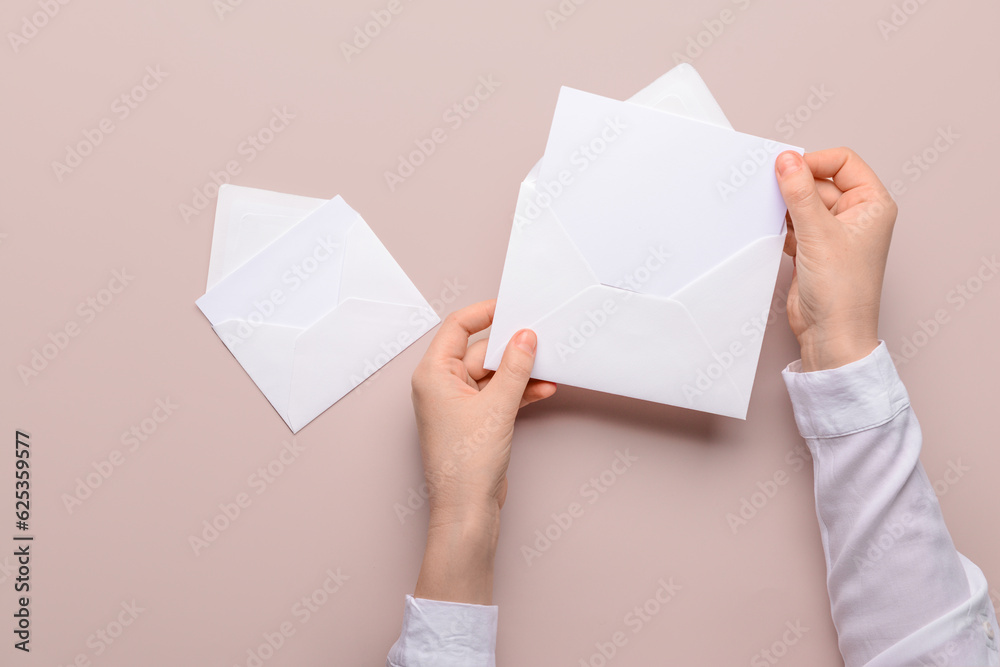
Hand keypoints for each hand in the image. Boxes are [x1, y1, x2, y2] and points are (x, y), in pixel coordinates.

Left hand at [410, 300, 555, 603]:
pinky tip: (543, 389)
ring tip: (549, 367)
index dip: (485, 313)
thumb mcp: (497, 406)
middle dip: (512, 349)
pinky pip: (498, 395)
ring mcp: (458, 404)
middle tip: (541, 339)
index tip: (511, 305)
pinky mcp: (475, 421)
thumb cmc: (466, 463)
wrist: (467, 509)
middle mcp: (441, 385)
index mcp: (434, 374)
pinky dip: (519, 392)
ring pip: (494, 375)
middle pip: (481, 352)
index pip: (458, 327)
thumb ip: (515, 368)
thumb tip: (526, 336)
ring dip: (521, 373)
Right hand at [775, 148, 897, 370]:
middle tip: (773, 193)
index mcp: (872, 204)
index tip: (788, 169)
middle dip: (796, 188)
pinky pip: (795, 224)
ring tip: (775, 218)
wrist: (831, 334)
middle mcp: (856, 215)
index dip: (814, 162)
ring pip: (804, 204)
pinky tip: (776, 235)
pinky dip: (783, 227)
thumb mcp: (818, 232)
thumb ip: (799, 193)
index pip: (843, 162)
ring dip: (787, 208)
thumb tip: (786, 161)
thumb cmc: (843, 291)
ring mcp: (834, 232)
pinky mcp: (814, 248)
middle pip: (820, 182)